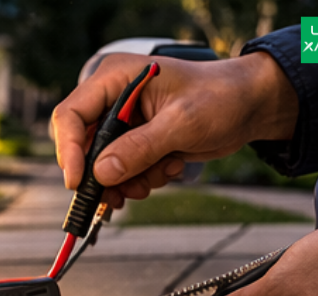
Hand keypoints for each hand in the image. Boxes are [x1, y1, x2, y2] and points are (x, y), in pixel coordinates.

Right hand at [51, 52, 297, 206]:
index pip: (71, 115)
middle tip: (118, 195)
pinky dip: (140, 179)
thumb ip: (140, 148)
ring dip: (126, 180)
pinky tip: (167, 168)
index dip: (68, 150)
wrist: (249, 105)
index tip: (78, 182)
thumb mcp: (181, 123)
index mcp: (115, 78)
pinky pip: (121, 170)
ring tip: (158, 175)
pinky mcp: (135, 141)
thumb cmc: (221, 97)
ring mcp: (122, 122)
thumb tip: (103, 173)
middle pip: (81, 144)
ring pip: (101, 164)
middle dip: (102, 173)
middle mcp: (112, 99)